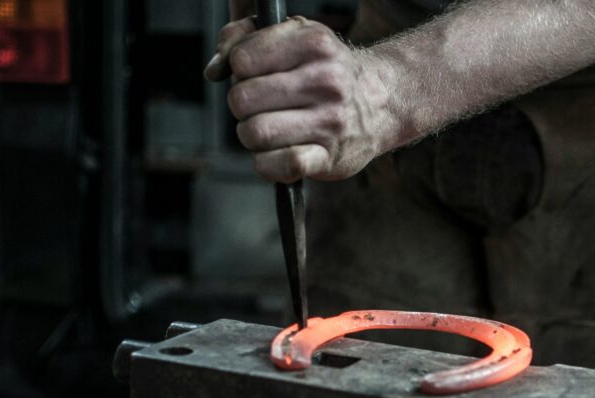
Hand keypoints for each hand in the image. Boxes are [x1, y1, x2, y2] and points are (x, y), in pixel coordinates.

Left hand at [204, 17, 396, 182]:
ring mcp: (330, 122)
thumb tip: (214, 70)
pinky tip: (276, 155)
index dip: (239, 70)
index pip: (241, 59)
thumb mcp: (294, 36)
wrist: (381, 101)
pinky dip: (268, 164)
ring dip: (252, 136)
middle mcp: (325, 81)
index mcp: (313, 43)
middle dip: (243, 106)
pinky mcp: (329, 158)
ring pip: (254, 133)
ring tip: (270, 130)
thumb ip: (244, 37)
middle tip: (261, 107)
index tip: (255, 75)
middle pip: (241, 99)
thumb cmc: (326, 69)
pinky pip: (281, 164)